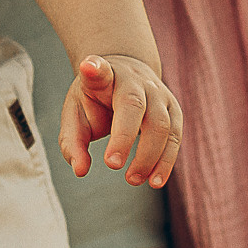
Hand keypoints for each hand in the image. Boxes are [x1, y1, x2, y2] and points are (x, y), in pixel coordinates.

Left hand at [59, 54, 182, 187]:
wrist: (126, 75)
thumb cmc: (96, 99)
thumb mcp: (75, 114)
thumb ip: (72, 142)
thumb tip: (80, 170)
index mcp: (104, 76)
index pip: (100, 70)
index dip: (95, 69)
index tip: (89, 67)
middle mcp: (134, 80)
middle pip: (135, 105)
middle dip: (125, 136)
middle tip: (112, 165)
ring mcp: (159, 93)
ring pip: (161, 124)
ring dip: (149, 156)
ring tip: (133, 180)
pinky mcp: (174, 109)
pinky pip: (175, 136)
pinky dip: (166, 161)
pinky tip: (155, 180)